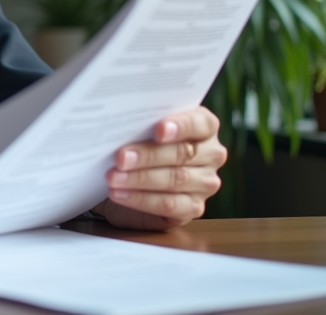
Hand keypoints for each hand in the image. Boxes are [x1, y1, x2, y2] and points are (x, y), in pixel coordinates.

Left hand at [94, 106, 227, 229]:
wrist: (132, 175)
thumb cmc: (139, 142)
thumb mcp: (142, 128)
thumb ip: (142, 122)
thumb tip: (120, 119)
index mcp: (204, 126)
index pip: (201, 124)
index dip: (181, 126)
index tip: (158, 130)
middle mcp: (211, 154)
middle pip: (183, 154)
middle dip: (148, 155)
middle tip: (120, 157)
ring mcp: (205, 182)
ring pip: (175, 180)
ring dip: (140, 179)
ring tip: (113, 177)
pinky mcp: (193, 207)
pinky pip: (169, 204)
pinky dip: (141, 199)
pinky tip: (120, 194)